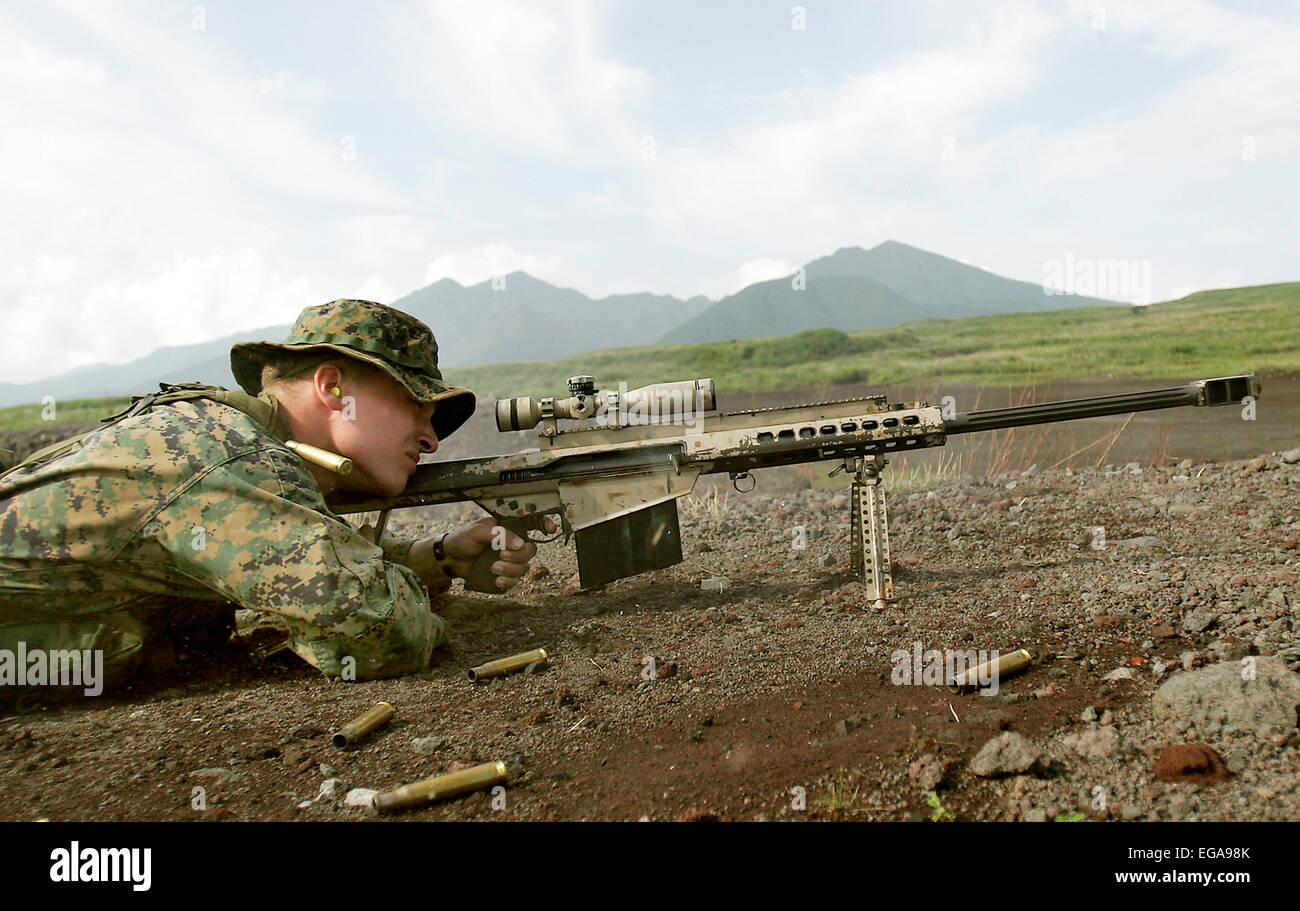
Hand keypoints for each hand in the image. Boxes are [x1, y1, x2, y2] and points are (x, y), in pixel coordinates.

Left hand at [441, 516, 555, 590]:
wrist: (450, 559)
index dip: (545, 524)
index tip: (550, 529)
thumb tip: (519, 544)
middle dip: (519, 556)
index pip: (532, 523)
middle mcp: (512, 544)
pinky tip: (496, 579)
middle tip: (501, 555)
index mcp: (508, 528)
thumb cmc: (462, 539)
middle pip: (531, 550)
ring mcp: (509, 560)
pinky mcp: (504, 575)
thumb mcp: (478, 531)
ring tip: (493, 567)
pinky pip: (515, 581)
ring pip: (525, 567)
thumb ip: (499, 534)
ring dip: (510, 569)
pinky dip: (507, 582)